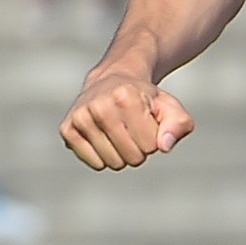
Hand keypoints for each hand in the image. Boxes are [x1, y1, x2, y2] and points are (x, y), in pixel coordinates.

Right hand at [60, 71, 194, 170]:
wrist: (111, 81)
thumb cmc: (144, 99)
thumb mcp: (169, 106)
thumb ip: (178, 124)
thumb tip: (164, 146)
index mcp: (126, 96)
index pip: (151, 145)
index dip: (154, 138)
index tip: (147, 121)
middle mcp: (99, 104)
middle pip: (132, 157)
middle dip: (139, 149)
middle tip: (133, 128)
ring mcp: (80, 116)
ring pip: (112, 163)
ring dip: (121, 154)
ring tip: (119, 131)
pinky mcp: (67, 129)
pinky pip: (94, 163)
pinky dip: (104, 158)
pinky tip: (104, 137)